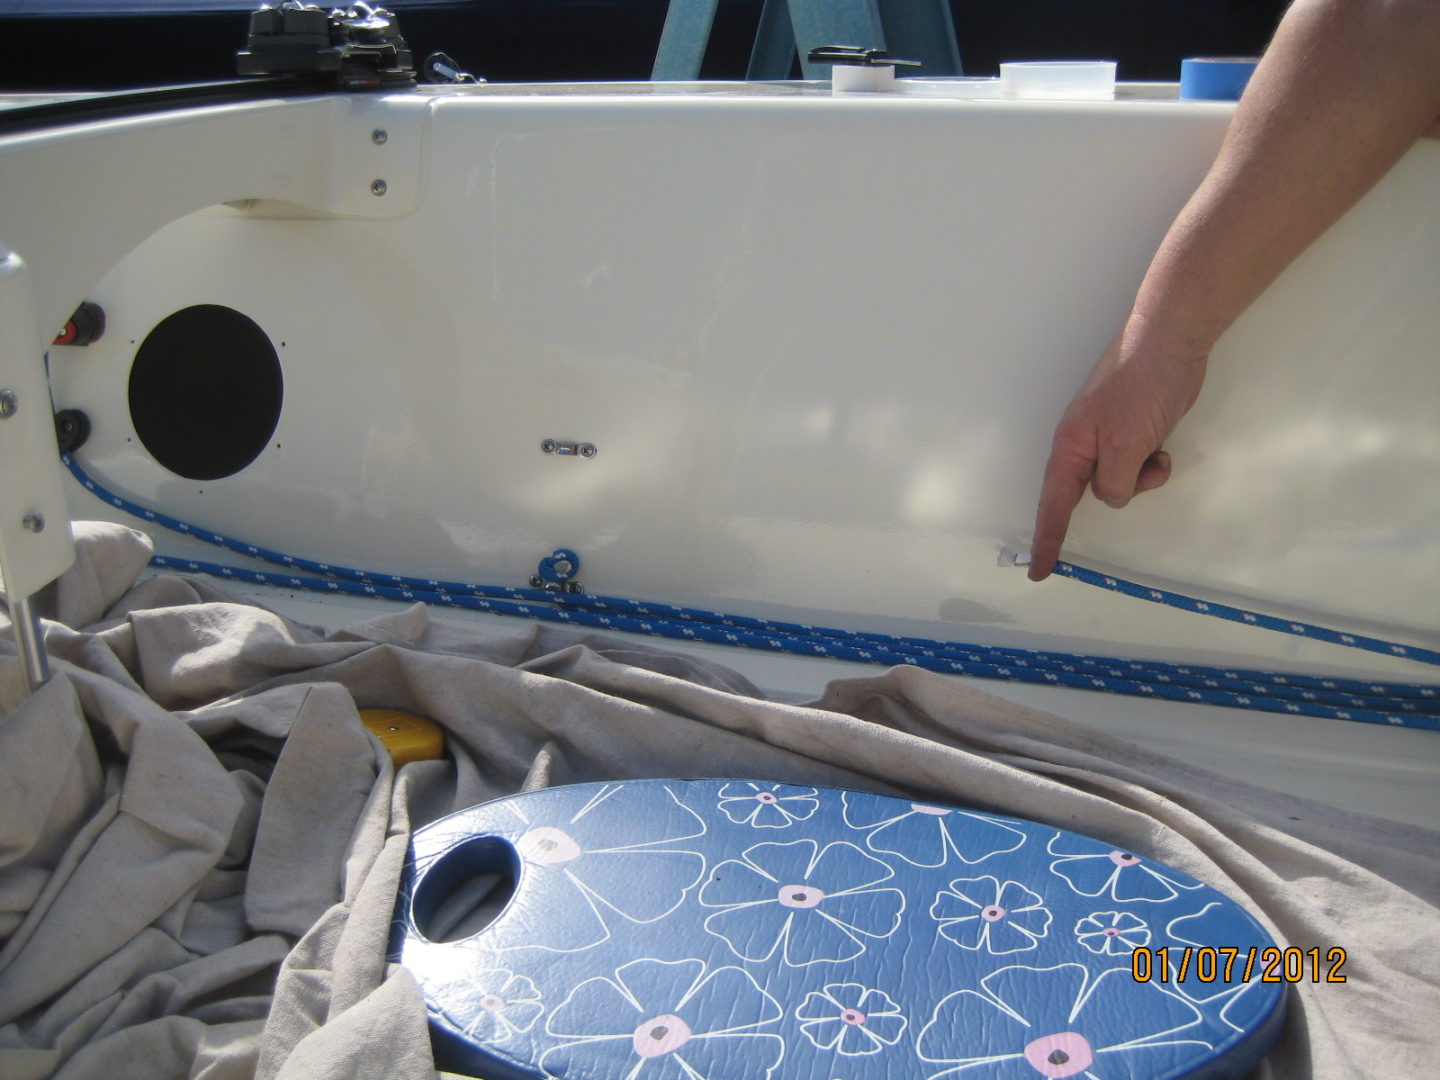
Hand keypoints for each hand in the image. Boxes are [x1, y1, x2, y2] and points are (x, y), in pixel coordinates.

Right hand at [1028, 324, 1207, 580]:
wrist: (1169, 342)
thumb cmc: (1140, 388)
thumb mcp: (1125, 445)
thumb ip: (1114, 483)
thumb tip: (1113, 496)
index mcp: (1070, 448)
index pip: (1053, 505)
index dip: (1046, 540)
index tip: (1040, 572)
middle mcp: (1083, 447)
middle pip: (1091, 492)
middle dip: (1119, 491)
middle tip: (1139, 466)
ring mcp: (1108, 439)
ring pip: (1121, 482)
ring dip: (1142, 477)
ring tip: (1157, 452)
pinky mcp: (1133, 433)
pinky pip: (1138, 466)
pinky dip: (1153, 463)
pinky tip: (1164, 443)